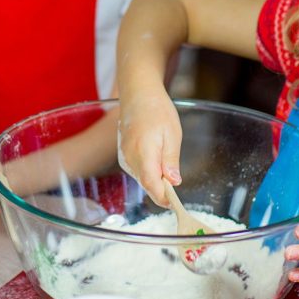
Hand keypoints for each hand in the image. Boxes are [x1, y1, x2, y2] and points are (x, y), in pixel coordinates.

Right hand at [117, 91, 181, 205]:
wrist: (138, 95)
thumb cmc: (157, 110)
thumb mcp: (172, 134)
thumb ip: (171, 160)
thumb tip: (173, 182)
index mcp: (144, 152)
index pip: (151, 185)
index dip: (163, 197)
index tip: (174, 203)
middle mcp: (130, 158)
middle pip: (146, 184)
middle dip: (161, 190)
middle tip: (176, 189)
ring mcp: (124, 157)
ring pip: (142, 178)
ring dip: (155, 180)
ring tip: (167, 167)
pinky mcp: (123, 155)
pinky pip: (137, 170)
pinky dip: (148, 172)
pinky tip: (156, 160)